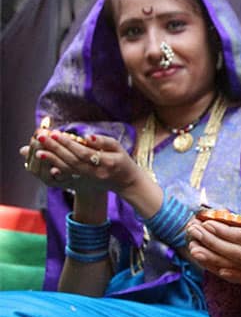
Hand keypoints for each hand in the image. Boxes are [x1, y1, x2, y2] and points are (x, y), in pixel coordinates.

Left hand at [22, 130, 137, 193]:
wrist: (127, 183)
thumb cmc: (123, 162)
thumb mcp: (119, 148)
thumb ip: (103, 141)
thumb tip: (87, 137)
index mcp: (107, 163)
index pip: (84, 153)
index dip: (69, 144)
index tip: (55, 133)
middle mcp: (96, 173)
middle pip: (73, 160)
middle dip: (55, 148)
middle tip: (40, 137)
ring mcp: (90, 179)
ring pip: (68, 168)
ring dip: (52, 159)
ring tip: (38, 150)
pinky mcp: (84, 182)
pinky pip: (68, 175)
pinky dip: (56, 167)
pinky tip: (46, 161)